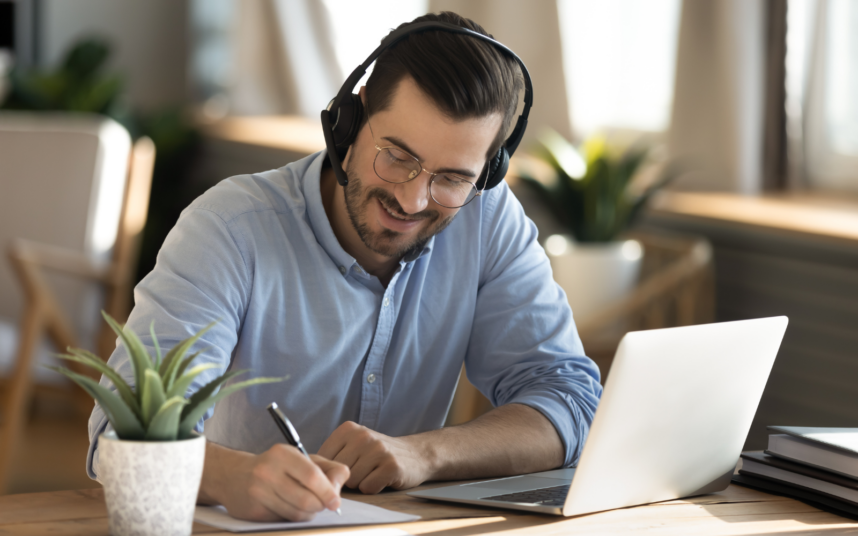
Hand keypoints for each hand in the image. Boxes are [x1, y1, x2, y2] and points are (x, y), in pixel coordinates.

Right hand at [203, 443, 349, 521]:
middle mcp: (267, 471)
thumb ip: (328, 468)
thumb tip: (339, 487)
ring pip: (296, 514)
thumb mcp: (302, 458)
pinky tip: (288, 508)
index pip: (312, 476)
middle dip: (320, 506)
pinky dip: (293, 518)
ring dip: (308, 514)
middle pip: (306, 500)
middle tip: (322, 504)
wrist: (233, 475)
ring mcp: (257, 492)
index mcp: (282, 454)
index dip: (328, 492)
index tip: (336, 501)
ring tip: (307, 505)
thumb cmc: (276, 466)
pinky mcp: (252, 512)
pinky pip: (283, 521)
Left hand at [317, 421, 433, 493]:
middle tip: (363, 470)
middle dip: (347, 478)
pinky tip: (382, 478)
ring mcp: (378, 450)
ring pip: (352, 482)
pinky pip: (368, 487)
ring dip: (361, 483)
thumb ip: (332, 454)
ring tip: (373, 472)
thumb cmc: (377, 453)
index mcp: (348, 429)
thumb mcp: (353, 444)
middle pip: (338, 472)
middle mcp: (363, 436)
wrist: (415, 453)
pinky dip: (374, 488)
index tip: (346, 467)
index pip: (323, 459)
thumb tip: (310, 473)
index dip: (331, 470)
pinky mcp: (391, 466)